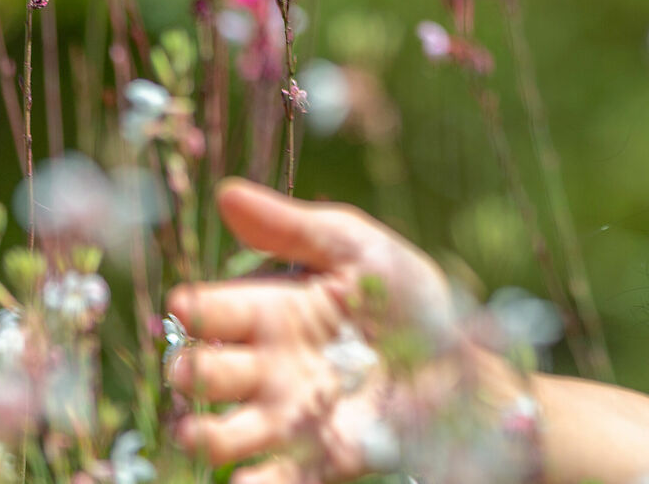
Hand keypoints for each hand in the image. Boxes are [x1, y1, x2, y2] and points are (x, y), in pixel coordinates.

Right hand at [165, 179, 455, 482]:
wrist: (465, 361)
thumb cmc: (409, 299)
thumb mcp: (355, 249)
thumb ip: (291, 227)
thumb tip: (225, 194)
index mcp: (272, 312)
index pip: (215, 311)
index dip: (195, 309)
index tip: (183, 306)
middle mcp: (270, 367)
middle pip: (212, 374)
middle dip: (194, 374)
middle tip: (187, 371)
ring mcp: (291, 416)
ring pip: (231, 431)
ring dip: (208, 436)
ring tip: (196, 433)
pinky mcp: (323, 456)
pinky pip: (281, 475)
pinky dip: (261, 481)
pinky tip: (246, 482)